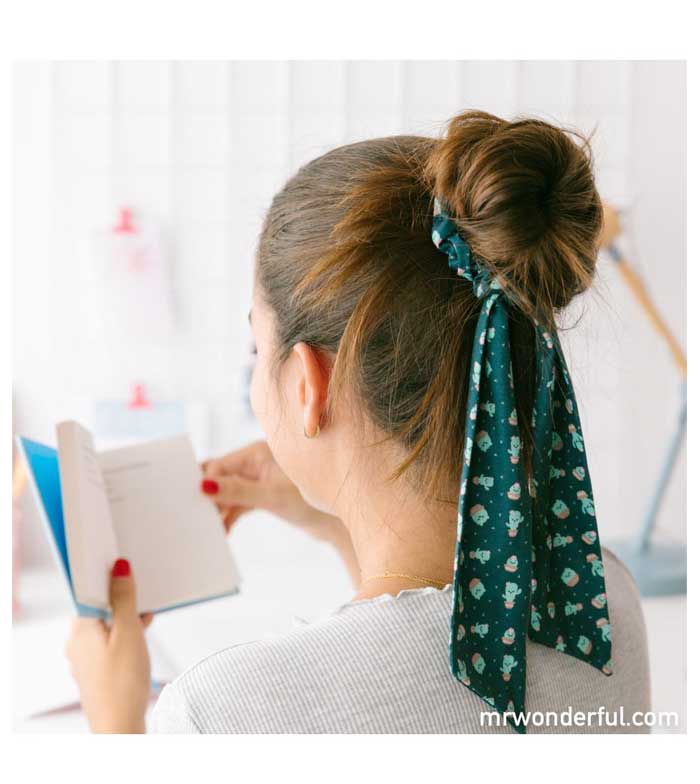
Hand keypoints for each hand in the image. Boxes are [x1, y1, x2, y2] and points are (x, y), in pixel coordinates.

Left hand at [66, 559, 151, 732]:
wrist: (120, 726)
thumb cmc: (123, 683)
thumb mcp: (129, 630)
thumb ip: (124, 597)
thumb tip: (119, 568)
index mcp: (79, 630)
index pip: (89, 592)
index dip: (107, 578)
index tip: (124, 569)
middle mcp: (76, 643)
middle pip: (98, 607)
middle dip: (121, 599)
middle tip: (142, 595)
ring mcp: (85, 659)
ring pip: (105, 625)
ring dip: (125, 618)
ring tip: (145, 619)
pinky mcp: (96, 671)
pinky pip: (109, 642)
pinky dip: (125, 636)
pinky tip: (141, 638)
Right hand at [201, 440, 337, 539]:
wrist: (340, 521)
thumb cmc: (313, 502)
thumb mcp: (272, 497)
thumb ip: (238, 491)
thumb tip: (204, 485)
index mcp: (258, 451)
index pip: (220, 464)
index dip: (204, 482)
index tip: (190, 502)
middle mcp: (258, 460)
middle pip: (222, 475)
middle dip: (207, 494)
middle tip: (190, 515)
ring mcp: (261, 477)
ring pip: (229, 491)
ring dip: (218, 509)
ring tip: (205, 530)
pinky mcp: (265, 493)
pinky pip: (239, 502)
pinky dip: (230, 514)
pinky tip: (222, 532)